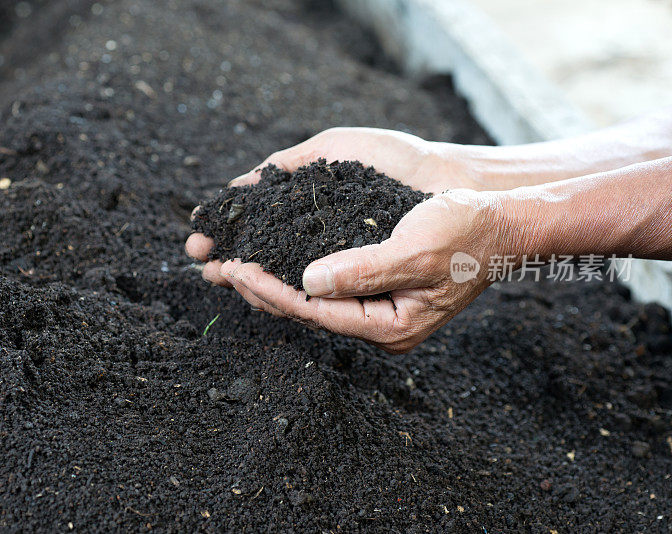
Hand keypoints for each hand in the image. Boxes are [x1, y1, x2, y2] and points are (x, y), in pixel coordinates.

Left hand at [219, 189, 510, 352]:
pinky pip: (321, 280)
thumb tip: (308, 281)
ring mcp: (375, 306)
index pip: (316, 313)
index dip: (270, 291)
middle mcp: (377, 323)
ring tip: (223, 263)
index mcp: (390, 327)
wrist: (502, 222)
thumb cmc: (467, 234)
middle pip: (305, 309)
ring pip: (308, 297)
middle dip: (257, 287)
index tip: (233, 270)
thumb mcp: (416, 251)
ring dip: (267, 278)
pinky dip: (289, 264)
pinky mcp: (373, 285)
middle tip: (213, 267)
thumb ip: (364, 270)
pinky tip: (265, 252)